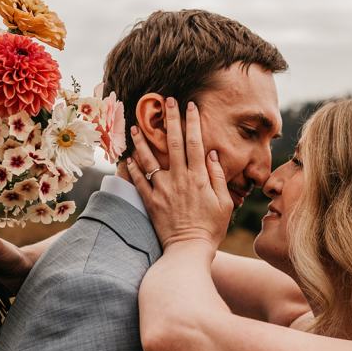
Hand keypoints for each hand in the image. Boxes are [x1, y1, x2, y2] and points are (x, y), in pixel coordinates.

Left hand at [126, 98, 232, 251]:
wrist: (189, 250)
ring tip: (135, 126)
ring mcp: (162, 189)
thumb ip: (217, 176)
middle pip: (173, 143)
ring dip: (142, 140)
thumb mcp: (224, 202)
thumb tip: (211, 154)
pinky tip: (127, 156)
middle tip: (166, 100)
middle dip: (170, 119)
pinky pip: (138, 180)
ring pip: (150, 159)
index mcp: (199, 177)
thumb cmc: (211, 228)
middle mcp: (179, 179)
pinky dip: (132, 167)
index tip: (190, 106)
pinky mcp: (150, 201)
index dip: (192, 122)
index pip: (195, 142)